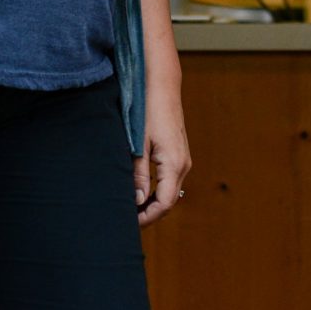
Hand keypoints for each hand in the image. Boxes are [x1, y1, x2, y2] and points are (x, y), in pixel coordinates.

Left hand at [134, 84, 190, 227]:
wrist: (162, 86)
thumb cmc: (148, 110)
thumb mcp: (138, 143)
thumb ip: (137, 174)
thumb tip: (136, 201)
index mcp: (173, 164)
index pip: (164, 203)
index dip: (147, 217)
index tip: (129, 224)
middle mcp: (183, 164)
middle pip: (169, 201)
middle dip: (150, 214)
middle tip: (127, 220)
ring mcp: (183, 159)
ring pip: (170, 192)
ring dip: (153, 203)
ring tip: (131, 209)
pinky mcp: (179, 154)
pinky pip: (170, 181)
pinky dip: (157, 191)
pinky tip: (141, 191)